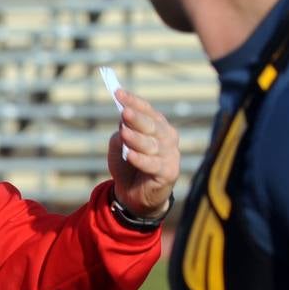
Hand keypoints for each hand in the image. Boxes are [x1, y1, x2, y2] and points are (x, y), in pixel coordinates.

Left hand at [109, 89, 179, 218]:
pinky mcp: (169, 173)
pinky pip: (154, 165)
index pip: (148, 110)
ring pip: (153, 145)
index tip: (117, 93)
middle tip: (124, 112)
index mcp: (158, 127)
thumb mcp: (119, 146)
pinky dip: (141, 159)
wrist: (133, 196)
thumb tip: (123, 123)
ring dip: (137, 139)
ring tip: (124, 133)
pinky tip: (129, 154)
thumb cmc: (128, 166)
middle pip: (153, 125)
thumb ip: (121, 134)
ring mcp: (171, 155)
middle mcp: (168, 138)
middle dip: (137, 118)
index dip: (134, 101)